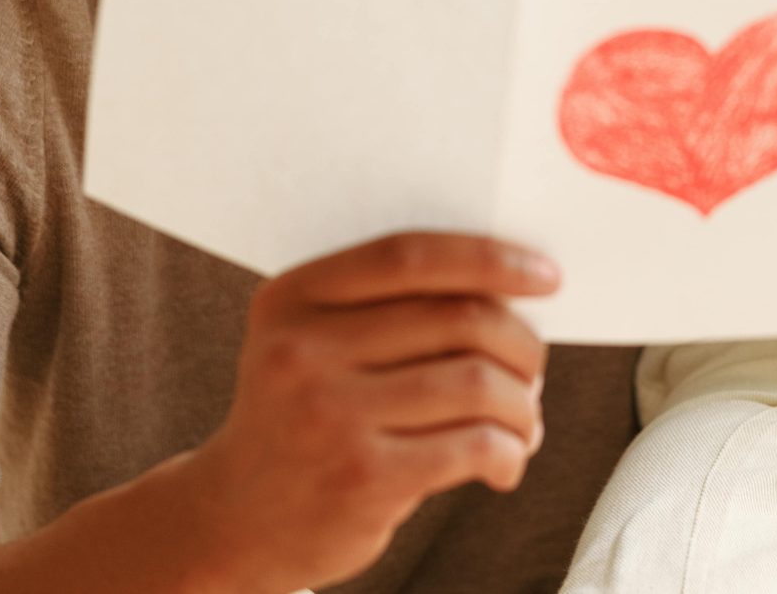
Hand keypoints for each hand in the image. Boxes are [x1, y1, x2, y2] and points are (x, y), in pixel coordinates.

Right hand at [175, 231, 559, 593]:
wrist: (231, 520)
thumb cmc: (301, 419)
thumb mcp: (310, 344)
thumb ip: (386, 308)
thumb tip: (513, 292)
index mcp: (293, 298)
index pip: (411, 255)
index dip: (490, 258)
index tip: (546, 277)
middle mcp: (302, 351)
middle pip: (458, 318)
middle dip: (520, 342)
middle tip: (533, 370)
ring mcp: (330, 416)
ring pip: (476, 383)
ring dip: (521, 403)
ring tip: (524, 420)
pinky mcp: (362, 478)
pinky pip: (473, 445)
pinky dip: (509, 451)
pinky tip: (506, 461)